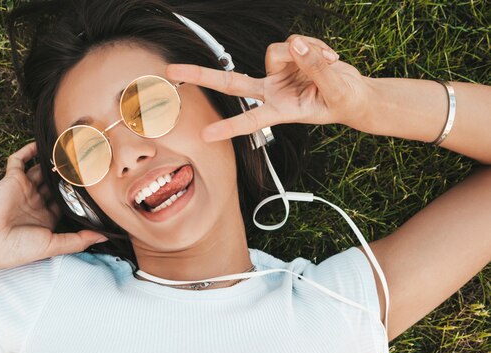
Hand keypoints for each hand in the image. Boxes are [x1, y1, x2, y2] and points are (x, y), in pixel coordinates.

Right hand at [0, 142, 107, 269]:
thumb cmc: (16, 248)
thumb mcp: (53, 246)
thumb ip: (79, 240)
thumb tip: (106, 237)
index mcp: (46, 218)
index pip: (67, 202)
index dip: (79, 195)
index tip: (96, 187)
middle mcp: (36, 202)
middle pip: (57, 184)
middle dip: (70, 176)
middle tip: (88, 163)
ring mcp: (24, 189)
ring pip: (42, 170)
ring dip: (54, 161)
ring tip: (71, 150)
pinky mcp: (11, 179)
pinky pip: (18, 160)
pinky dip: (28, 150)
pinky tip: (41, 144)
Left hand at [166, 34, 370, 141]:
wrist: (354, 94)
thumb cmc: (343, 101)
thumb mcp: (335, 89)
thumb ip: (315, 66)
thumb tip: (295, 44)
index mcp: (281, 111)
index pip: (250, 120)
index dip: (229, 127)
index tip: (205, 136)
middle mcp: (271, 93)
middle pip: (230, 83)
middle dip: (201, 75)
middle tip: (170, 70)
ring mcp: (276, 75)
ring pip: (276, 51)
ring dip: (306, 52)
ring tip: (329, 63)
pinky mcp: (286, 58)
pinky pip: (291, 42)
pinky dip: (312, 46)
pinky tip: (327, 56)